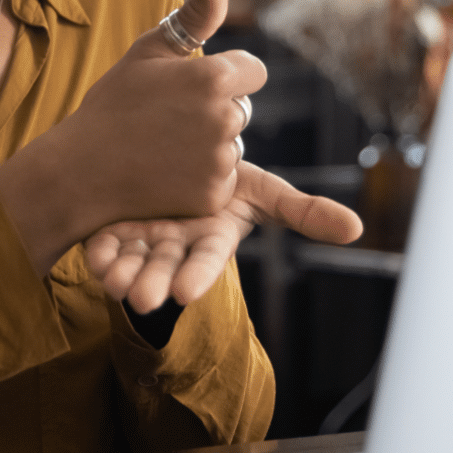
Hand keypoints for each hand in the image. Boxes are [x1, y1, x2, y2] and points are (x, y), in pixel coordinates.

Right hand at [0, 0, 266, 273]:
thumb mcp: (151, 49)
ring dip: (208, 144)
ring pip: (232, 144)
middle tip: (167, 118)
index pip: (254, 71)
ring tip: (162, 145)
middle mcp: (225, 118)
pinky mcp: (214, 196)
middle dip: (215, 110)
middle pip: (242, 108)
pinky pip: (222, 178)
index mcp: (215, 77)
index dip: (226, 75)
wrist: (79, 169)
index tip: (191, 85)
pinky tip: (165, 171)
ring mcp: (220, 160)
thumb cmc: (114, 101)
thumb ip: (197, 12)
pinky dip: (200, 177)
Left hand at [85, 161, 363, 313]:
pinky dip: (100, 253)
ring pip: (133, 264)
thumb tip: (357, 229)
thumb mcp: (261, 189)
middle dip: (154, 284)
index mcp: (212, 235)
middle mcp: (178, 243)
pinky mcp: (115, 230)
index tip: (185, 294)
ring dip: (124, 276)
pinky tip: (95, 256)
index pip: (208, 260)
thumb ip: (303, 211)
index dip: (197, 275)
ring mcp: (145, 239)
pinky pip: (105, 245)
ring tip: (115, 283)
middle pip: (166, 268)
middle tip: (143, 298)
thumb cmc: (223, 178)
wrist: (174, 154)